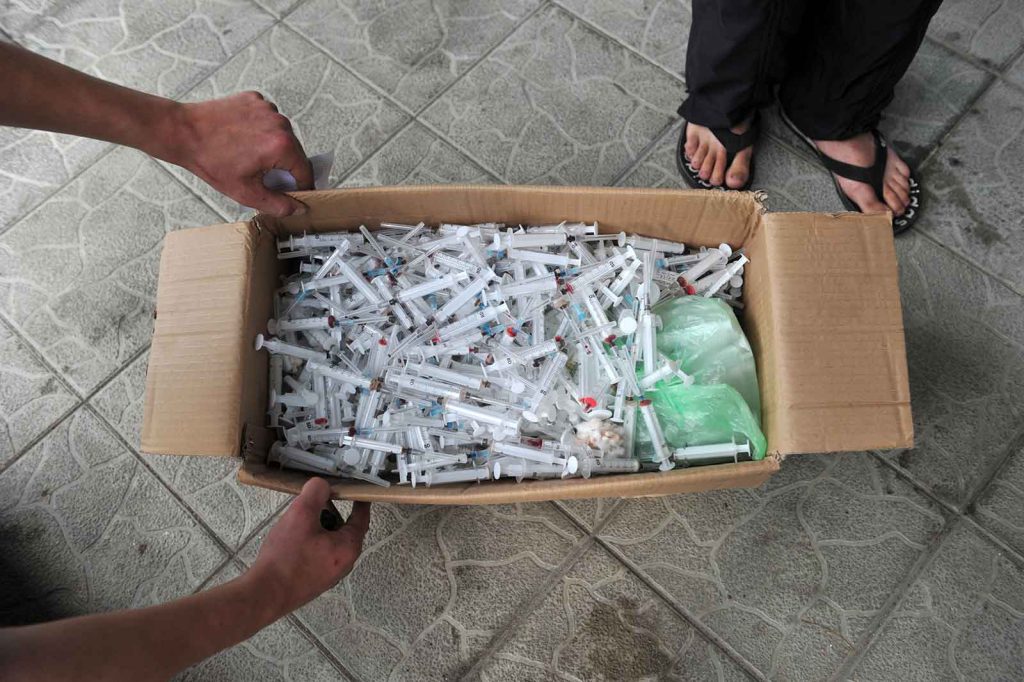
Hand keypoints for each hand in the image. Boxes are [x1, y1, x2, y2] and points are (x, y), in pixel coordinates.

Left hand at [167, 91, 312, 216]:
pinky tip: (243, 137)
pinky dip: (261, 129)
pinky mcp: (255, 99)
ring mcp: (267, 108)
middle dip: (283, 166)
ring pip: (282, 135)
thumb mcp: (246, 192)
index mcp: (281, 146)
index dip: (301, 186)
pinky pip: (268, 119)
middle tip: (261, 175)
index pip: (305, 171)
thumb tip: (298, 208)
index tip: (292, 192)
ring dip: (272, 147)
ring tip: (248, 154)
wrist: (183, 132)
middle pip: (295, 152)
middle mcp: (279, 123)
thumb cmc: (210, 160)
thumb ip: (277, 204)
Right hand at [248, 478, 370, 614]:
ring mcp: (328, 575)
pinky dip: (311, 541)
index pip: (361, 519)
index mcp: (348, 548)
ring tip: (300, 518)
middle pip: (344, 529)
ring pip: (329, 542)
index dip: (359, 502)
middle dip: (331, 513)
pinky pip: (318, 554)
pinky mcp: (313, 581)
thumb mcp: (301, 515)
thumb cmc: (286, 556)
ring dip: (319, 527)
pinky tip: (292, 539)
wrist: (265, 594)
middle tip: (316, 501)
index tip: (357, 491)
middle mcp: (343, 564)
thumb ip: (315, 493)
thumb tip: (322, 486)